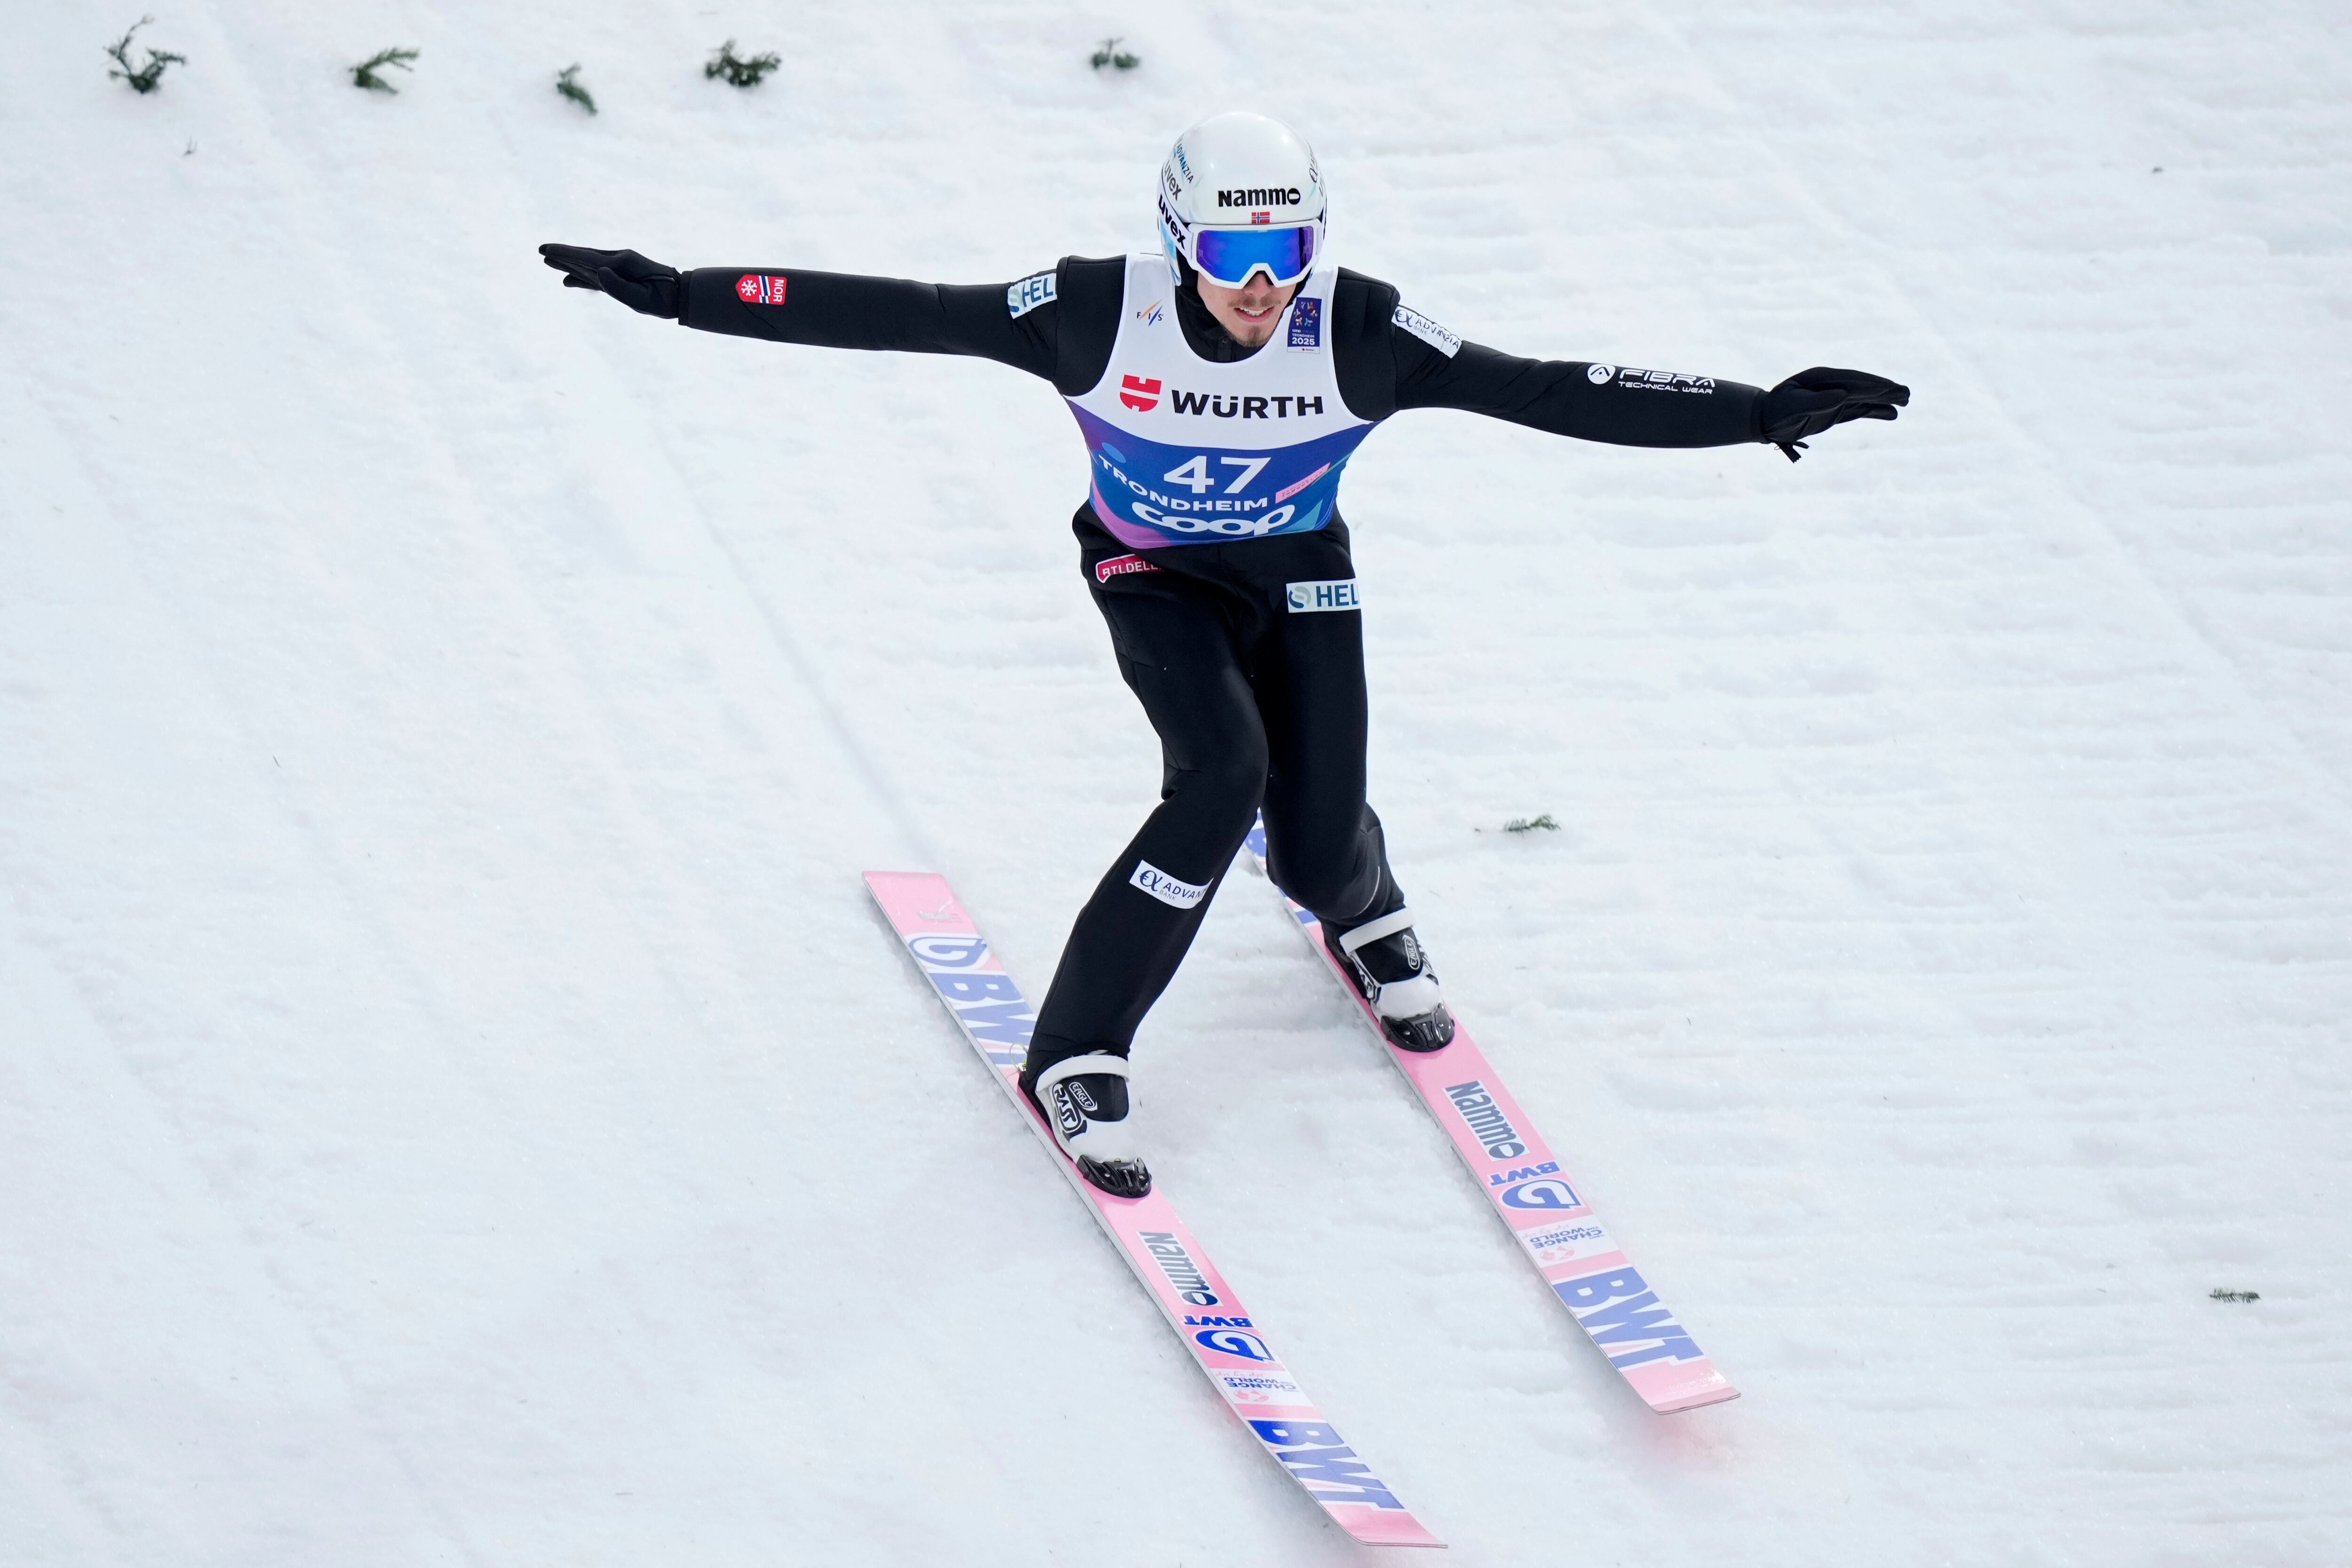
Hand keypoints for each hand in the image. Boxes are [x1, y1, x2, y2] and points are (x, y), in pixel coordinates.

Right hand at [538, 243, 680, 318]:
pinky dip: (581, 277)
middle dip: (562, 254)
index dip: (565, 254)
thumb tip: (599, 273)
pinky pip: (595, 276)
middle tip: (541, 251)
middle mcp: (618, 261)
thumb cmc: (663, 300)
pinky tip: (569, 281)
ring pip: (588, 264)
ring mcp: (619, 267)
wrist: (680, 296)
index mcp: (622, 264)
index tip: (547, 250)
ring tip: (549, 262)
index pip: (587, 258)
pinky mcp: (620, 276)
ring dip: (569, 264)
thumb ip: (619, 288)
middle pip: (584, 256)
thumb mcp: (643, 299)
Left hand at [1760, 367, 1909, 460]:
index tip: (1888, 388)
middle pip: (1863, 386)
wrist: (1767, 418)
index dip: (1870, 385)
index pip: (1851, 380)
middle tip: (1906, 393)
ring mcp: (1836, 396)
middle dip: (1885, 389)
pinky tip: (1892, 414)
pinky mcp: (1837, 410)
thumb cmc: (1776, 411)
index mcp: (1821, 377)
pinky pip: (1861, 410)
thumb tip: (1843, 396)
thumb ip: (1816, 402)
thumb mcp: (1792, 406)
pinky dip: (1876, 411)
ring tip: (1906, 400)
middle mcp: (1833, 384)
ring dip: (1886, 399)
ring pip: (1866, 397)